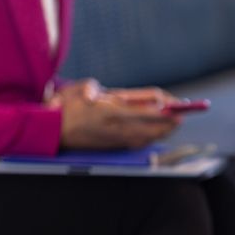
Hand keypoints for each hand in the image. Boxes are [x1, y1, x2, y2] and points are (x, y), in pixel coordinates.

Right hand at [56, 81, 181, 148]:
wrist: (53, 132)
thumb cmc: (66, 107)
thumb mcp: (79, 89)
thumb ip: (94, 88)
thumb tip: (108, 94)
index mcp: (110, 111)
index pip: (146, 111)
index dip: (165, 109)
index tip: (176, 104)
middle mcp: (116, 127)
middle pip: (153, 127)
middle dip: (170, 121)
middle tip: (182, 114)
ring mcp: (116, 139)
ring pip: (148, 138)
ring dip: (163, 131)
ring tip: (174, 124)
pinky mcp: (114, 146)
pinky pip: (139, 143)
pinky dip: (151, 138)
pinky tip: (156, 134)